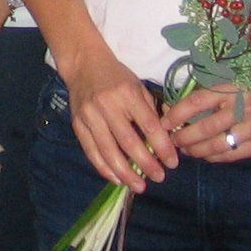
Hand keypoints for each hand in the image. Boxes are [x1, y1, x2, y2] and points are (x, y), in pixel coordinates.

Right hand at [60, 41, 176, 191]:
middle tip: (159, 178)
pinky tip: (117, 179)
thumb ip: (151, 112)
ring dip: (125, 172)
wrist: (83, 64)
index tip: (173, 163)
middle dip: (146, 163)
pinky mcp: (78, 124)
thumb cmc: (116, 76)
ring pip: (108, 151)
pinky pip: (91, 151)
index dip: (162, 147)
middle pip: (128, 142)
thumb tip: (166, 141)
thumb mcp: (138, 87)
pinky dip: (104, 168)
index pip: (149, 126)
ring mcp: (90, 116)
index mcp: (127, 94)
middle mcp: (107, 106)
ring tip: (139, 186)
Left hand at [165, 74, 250, 162]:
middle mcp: (243, 108)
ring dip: (197, 150)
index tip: (164, 122)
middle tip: (172, 141)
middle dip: (183, 137)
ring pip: (217, 145)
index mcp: (232, 89)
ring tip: (186, 150)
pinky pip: (232, 155)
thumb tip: (173, 109)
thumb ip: (207, 96)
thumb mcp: (232, 83)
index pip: (197, 102)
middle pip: (205, 128)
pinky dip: (214, 157)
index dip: (176, 114)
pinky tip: (205, 155)